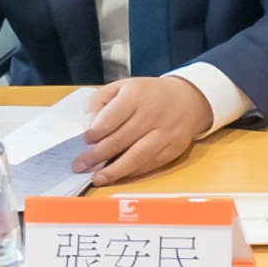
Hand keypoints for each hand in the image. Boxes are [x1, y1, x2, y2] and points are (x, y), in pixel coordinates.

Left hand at [74, 75, 207, 184]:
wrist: (187, 99)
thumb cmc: (147, 94)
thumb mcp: (120, 87)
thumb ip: (98, 103)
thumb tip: (88, 129)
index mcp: (135, 94)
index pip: (109, 119)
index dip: (93, 134)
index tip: (85, 141)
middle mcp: (152, 113)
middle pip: (119, 140)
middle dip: (96, 156)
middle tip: (80, 166)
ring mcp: (165, 133)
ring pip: (135, 156)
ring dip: (113, 170)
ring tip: (96, 179)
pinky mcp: (173, 148)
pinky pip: (149, 164)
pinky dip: (131, 172)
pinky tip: (118, 175)